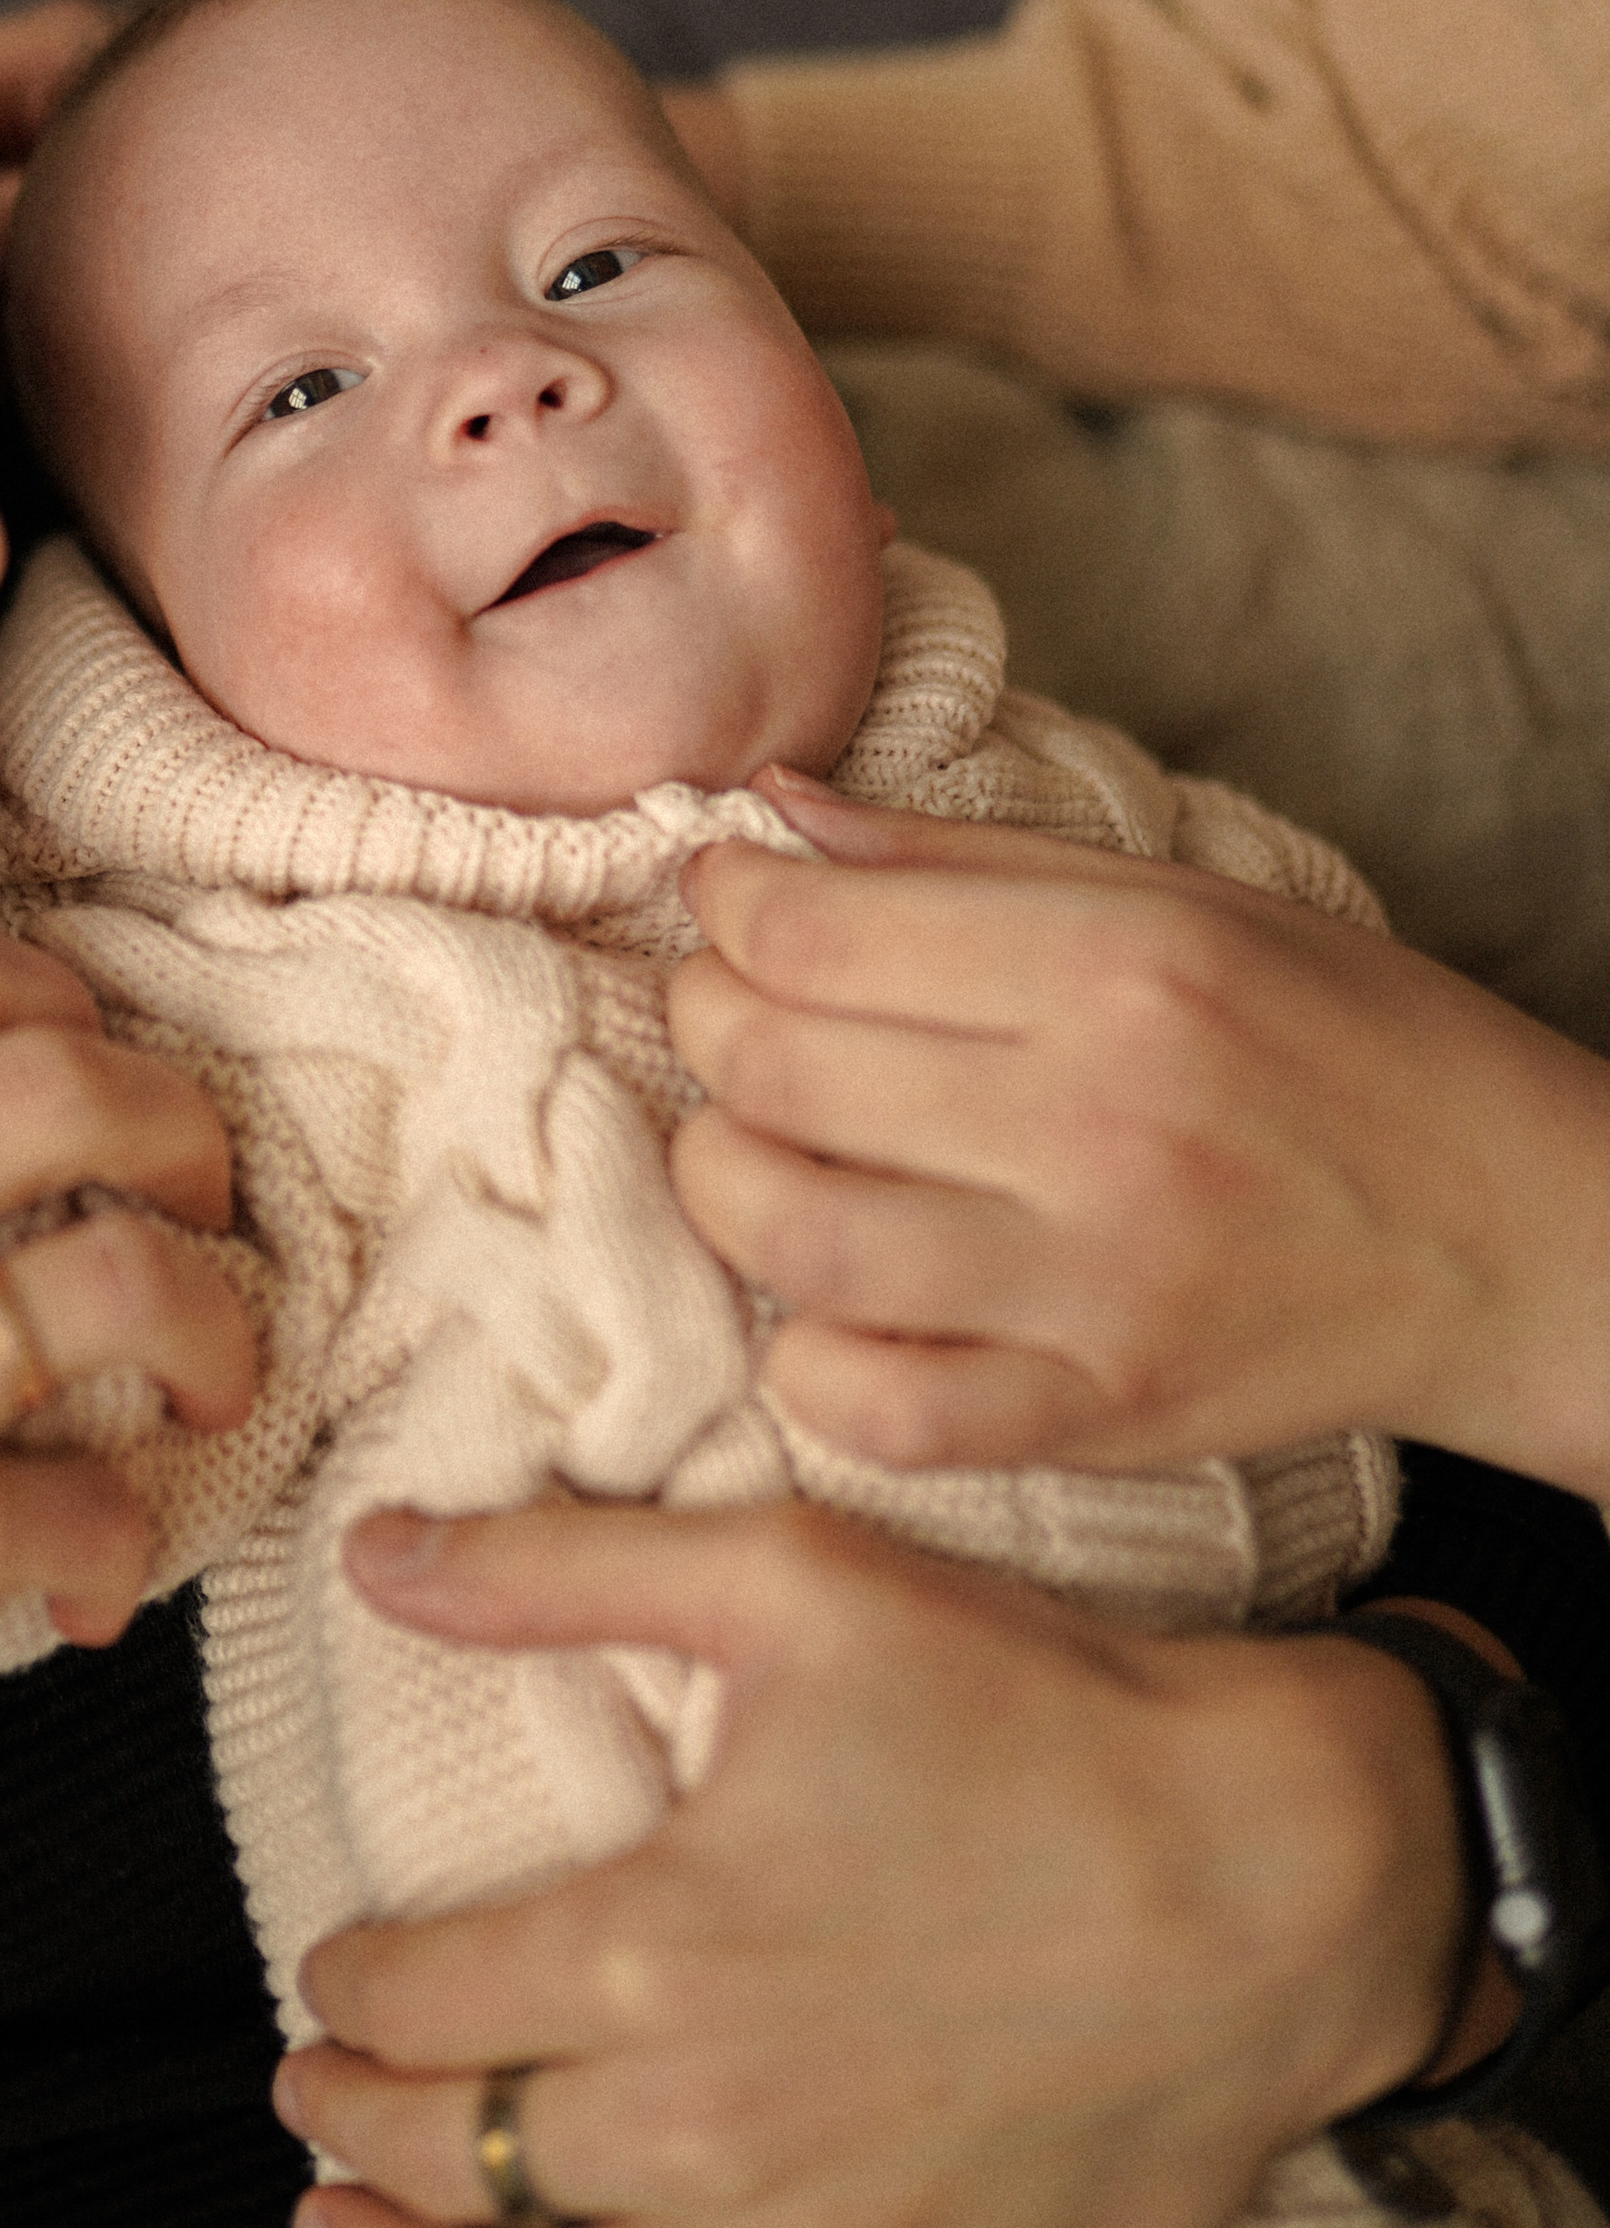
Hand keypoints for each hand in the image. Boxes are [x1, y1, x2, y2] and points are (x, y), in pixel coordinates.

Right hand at [0, 909, 252, 2227]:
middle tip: (204, 1190)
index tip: (96, 1057)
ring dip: (215, 1321)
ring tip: (211, 1367)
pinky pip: (94, 1498)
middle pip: (55, 1086)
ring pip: (119, 1279)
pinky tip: (92, 1551)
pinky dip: (124, 1528)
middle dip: (180, 1128)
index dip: (54, 993)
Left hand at [277, 1499, 1466, 2227]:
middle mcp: (711, 2136)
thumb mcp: (789, 1583)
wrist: (1276, 1887)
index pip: (419, 2001)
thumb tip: (374, 1552)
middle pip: (454, 2166)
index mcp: (662, 1952)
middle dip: (349, 2129)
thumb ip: (555, 1569)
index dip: (348, 1987)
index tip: (331, 1969)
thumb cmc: (1034, 1720)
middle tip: (310, 2099)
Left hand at [667, 775, 1609, 1498]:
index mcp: (1121, 967)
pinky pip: (877, 1410)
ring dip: (722, 1179)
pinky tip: (827, 1306)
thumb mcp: (1190, 899)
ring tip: (751, 1145)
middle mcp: (1101, 1123)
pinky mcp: (1106, 1418)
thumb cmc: (1356, 1045)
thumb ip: (964, 858)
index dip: (724, 904)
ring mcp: (1098, 1287)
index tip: (726, 899)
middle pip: (774, 1066)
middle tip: (722, 1008)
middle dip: (701, 1020)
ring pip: (791, 1233)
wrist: (1531, 1244)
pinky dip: (807, 1362)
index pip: (812, 930)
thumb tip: (766, 810)